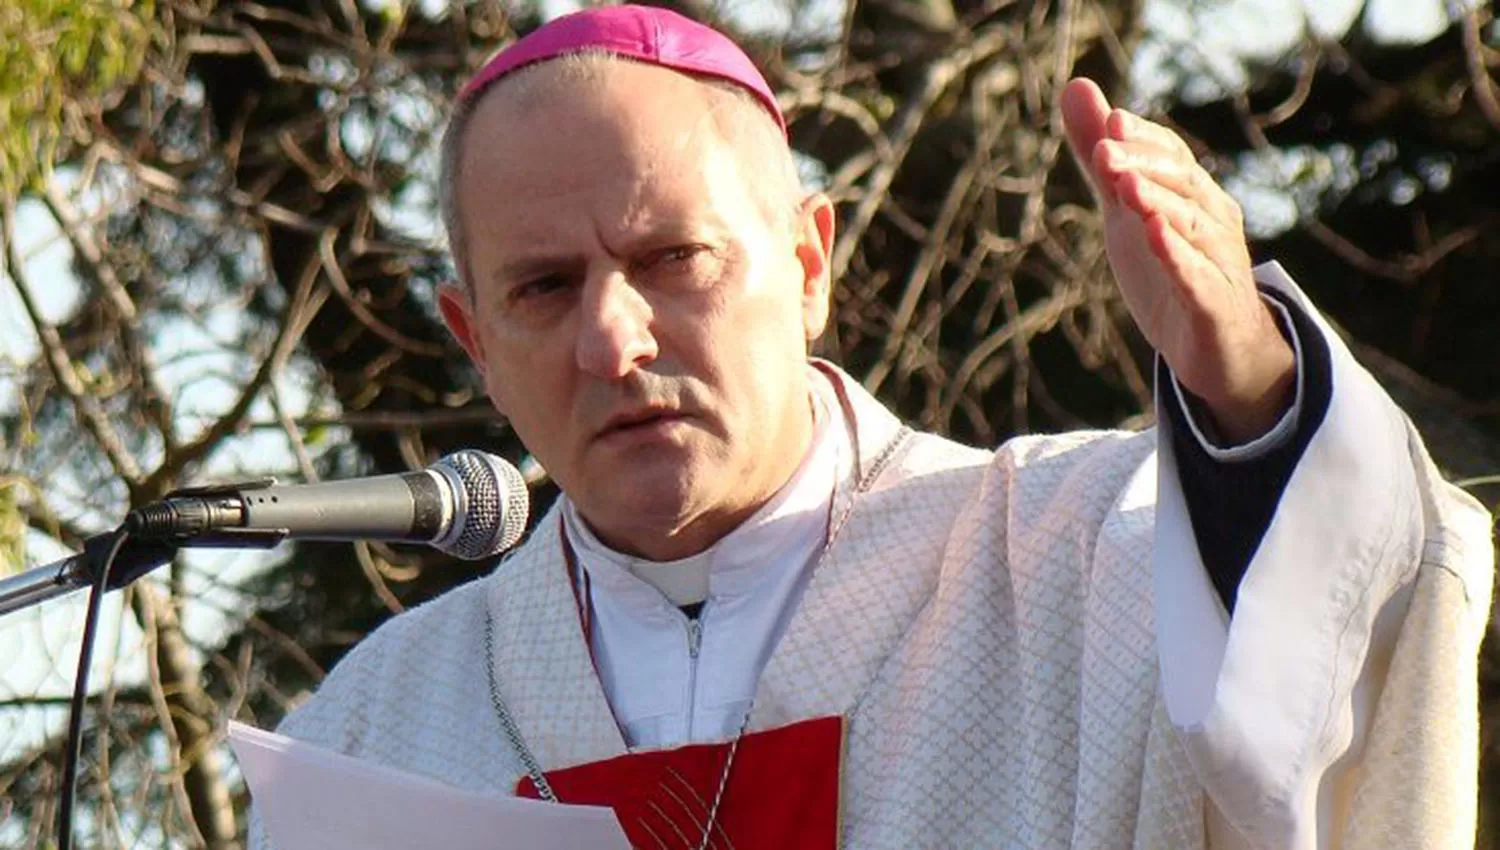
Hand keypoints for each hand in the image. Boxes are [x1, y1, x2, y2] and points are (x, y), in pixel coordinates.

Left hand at [1061, 78, 1294, 443]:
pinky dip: (1178, 256)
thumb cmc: (1172, 271)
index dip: (1143, 139)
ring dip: (1160, 203)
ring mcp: (1218, 262)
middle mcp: (1213, 221)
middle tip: (1104, 153)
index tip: (1110, 122)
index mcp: (1192, 195)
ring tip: (1127, 187)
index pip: (1172, 156)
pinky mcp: (1214, 305)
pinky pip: (1197, 277)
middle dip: (1144, 165)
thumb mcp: (1125, 211)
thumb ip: (1102, 158)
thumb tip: (1076, 87)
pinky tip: (1156, 238)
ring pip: (1192, 226)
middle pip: (1183, 183)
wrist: (1219, 350)